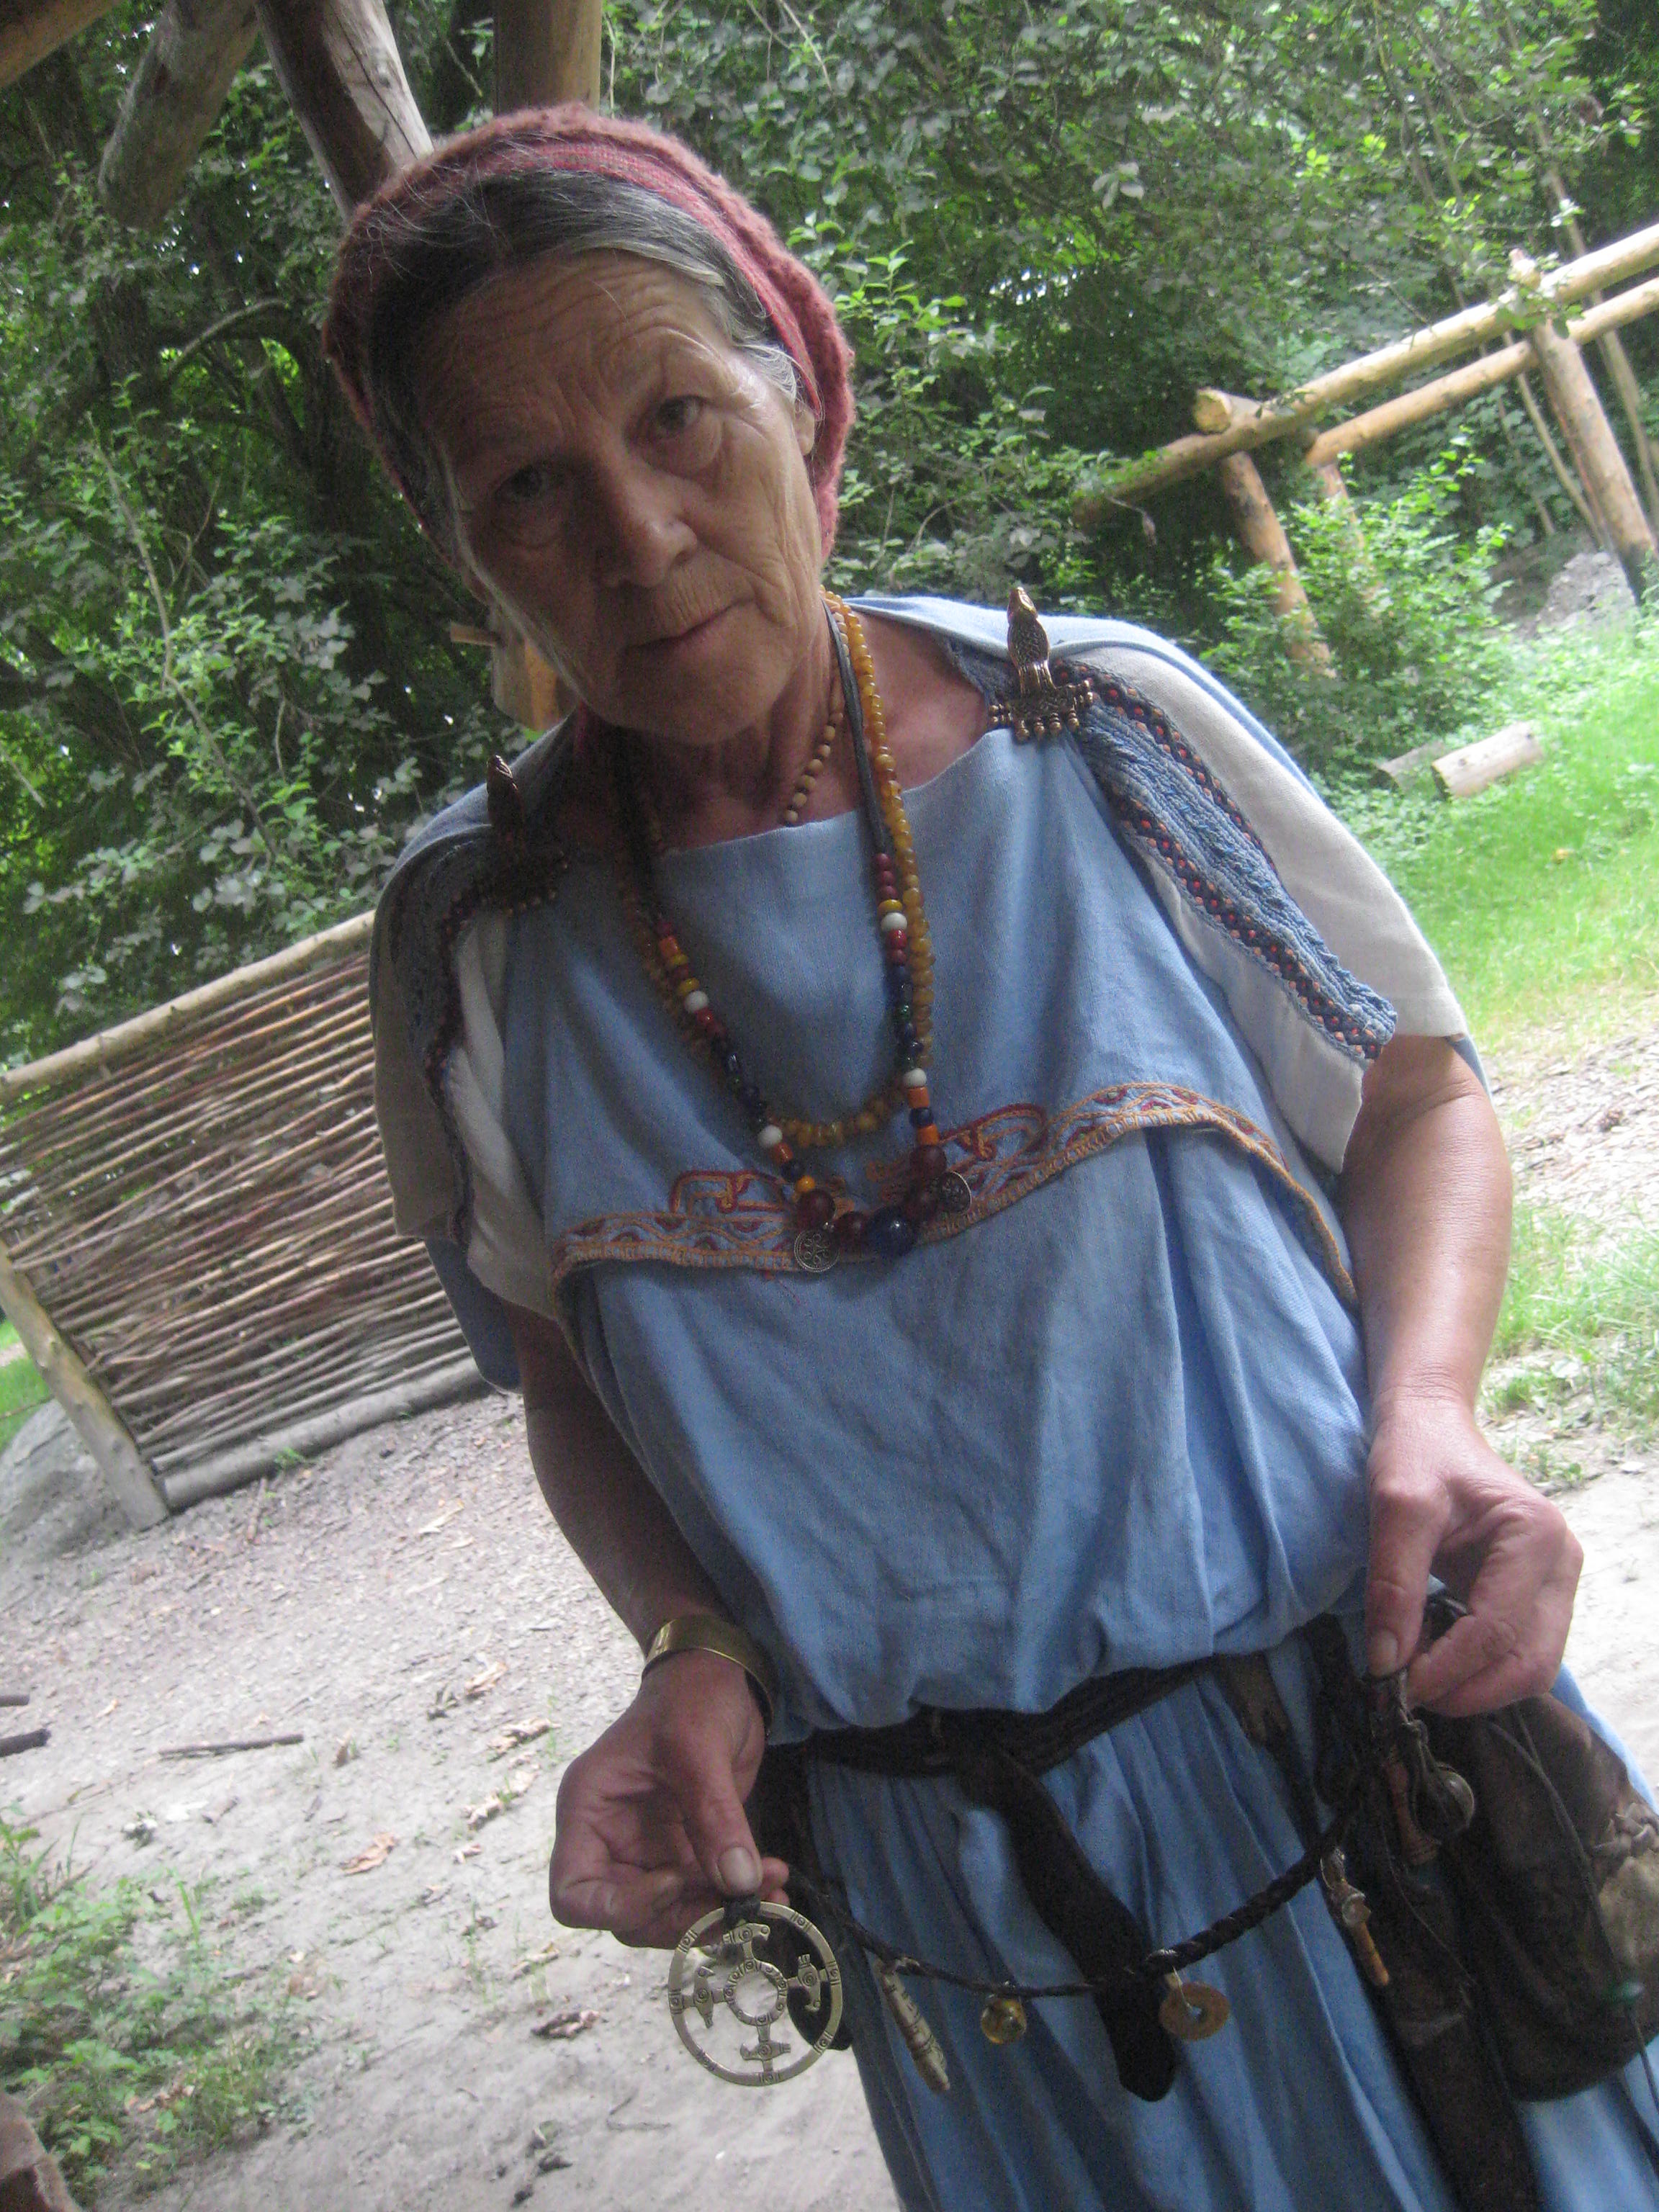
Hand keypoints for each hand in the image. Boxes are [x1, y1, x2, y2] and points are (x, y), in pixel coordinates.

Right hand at [548, 1649, 788, 1947]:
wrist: (719, 1675)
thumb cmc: (691, 1696)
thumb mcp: (697, 1747)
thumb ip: (714, 1815)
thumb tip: (738, 1883)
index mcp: (589, 1812)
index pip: (574, 1895)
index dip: (620, 1907)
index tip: (673, 1882)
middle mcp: (611, 1841)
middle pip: (629, 1917)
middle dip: (685, 1915)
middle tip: (740, 1899)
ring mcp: (648, 1851)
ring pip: (672, 1914)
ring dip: (720, 1911)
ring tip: (773, 1890)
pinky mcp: (685, 1852)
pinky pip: (704, 1894)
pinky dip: (736, 1896)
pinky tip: (775, 1883)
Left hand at [1364, 1389, 1582, 1715]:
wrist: (1430, 1425)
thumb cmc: (1416, 1454)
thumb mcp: (1396, 1507)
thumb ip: (1393, 1583)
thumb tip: (1387, 1663)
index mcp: (1536, 1536)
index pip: (1496, 1629)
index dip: (1446, 1668)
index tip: (1394, 1685)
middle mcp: (1562, 1565)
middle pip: (1529, 1663)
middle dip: (1468, 1690)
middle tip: (1406, 1695)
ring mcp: (1556, 1584)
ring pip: (1529, 1668)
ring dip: (1474, 1687)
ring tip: (1415, 1677)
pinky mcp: (1537, 1596)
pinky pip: (1516, 1652)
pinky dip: (1476, 1669)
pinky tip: (1431, 1658)